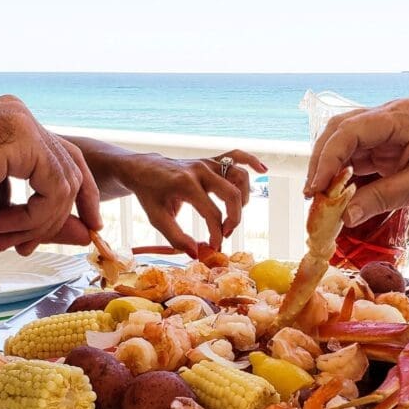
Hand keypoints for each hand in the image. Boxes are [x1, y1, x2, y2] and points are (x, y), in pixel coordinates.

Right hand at [0, 96, 87, 253]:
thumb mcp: (2, 217)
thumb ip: (46, 220)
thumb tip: (86, 235)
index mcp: (15, 128)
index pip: (66, 161)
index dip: (80, 198)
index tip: (84, 231)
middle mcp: (21, 117)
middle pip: (72, 171)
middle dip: (58, 218)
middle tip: (25, 247)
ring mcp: (21, 121)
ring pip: (65, 182)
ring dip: (38, 223)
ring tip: (1, 236)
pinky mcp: (19, 134)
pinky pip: (54, 185)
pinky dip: (35, 215)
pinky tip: (0, 224)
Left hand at [122, 150, 266, 255]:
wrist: (144, 169)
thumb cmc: (150, 195)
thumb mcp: (157, 219)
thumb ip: (176, 238)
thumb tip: (197, 253)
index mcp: (185, 184)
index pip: (212, 213)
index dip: (216, 233)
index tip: (214, 246)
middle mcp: (200, 170)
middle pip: (232, 194)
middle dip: (234, 218)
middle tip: (225, 233)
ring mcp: (207, 163)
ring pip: (239, 176)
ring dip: (243, 198)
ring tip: (232, 214)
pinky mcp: (211, 160)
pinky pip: (236, 155)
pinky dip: (251, 161)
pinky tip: (264, 170)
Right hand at [304, 99, 408, 225]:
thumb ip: (384, 198)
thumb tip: (345, 217)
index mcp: (401, 116)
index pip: (350, 130)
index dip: (327, 158)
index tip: (315, 188)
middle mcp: (389, 117)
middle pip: (340, 132)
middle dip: (321, 163)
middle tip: (311, 196)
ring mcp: (386, 130)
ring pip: (344, 144)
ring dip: (329, 171)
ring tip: (320, 201)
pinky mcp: (387, 146)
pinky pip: (357, 157)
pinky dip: (344, 177)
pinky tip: (337, 198)